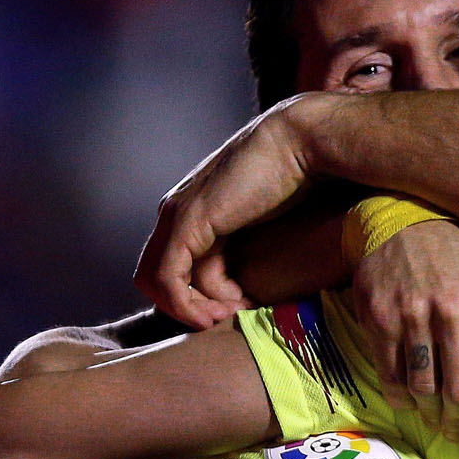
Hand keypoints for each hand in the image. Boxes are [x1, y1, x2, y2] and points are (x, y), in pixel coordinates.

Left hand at [135, 97, 323, 326]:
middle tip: (231, 316)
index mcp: (194, 209)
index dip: (202, 296)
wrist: (300, 141)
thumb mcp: (268, 218)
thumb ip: (253, 242)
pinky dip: (186, 305)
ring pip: (158, 282)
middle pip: (161, 277)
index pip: (177, 266)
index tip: (240, 306)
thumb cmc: (297, 173)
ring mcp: (178, 215)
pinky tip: (215, 314)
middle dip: (193, 307)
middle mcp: (177, 211)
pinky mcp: (188, 222)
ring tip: (227, 316)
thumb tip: (263, 274)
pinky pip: (168, 278)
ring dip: (190, 310)